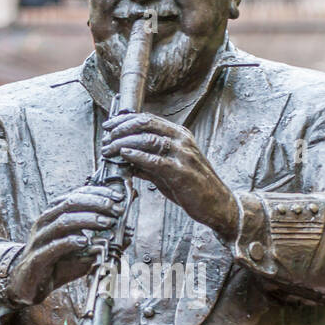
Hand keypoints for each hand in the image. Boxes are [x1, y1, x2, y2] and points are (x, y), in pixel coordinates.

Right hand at [3, 184, 124, 305]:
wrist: (30, 284)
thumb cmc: (58, 263)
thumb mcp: (84, 250)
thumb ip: (104, 239)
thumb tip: (129, 232)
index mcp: (54, 214)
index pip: (76, 195)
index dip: (99, 193)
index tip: (118, 197)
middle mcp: (45, 222)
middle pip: (70, 203)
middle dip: (96, 203)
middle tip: (116, 209)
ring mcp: (39, 239)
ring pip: (62, 222)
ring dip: (87, 220)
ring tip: (106, 223)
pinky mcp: (37, 258)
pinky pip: (54, 246)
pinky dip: (71, 242)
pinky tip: (85, 242)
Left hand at [101, 113, 238, 240]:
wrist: (218, 204)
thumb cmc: (194, 188)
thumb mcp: (168, 171)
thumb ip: (148, 164)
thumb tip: (125, 160)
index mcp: (180, 135)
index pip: (148, 119)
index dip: (125, 120)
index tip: (109, 126)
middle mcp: (182, 140)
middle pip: (146, 124)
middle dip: (121, 129)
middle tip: (106, 138)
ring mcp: (183, 155)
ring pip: (148, 140)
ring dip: (124, 143)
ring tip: (109, 149)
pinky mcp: (181, 172)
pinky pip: (155, 160)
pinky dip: (137, 156)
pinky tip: (124, 156)